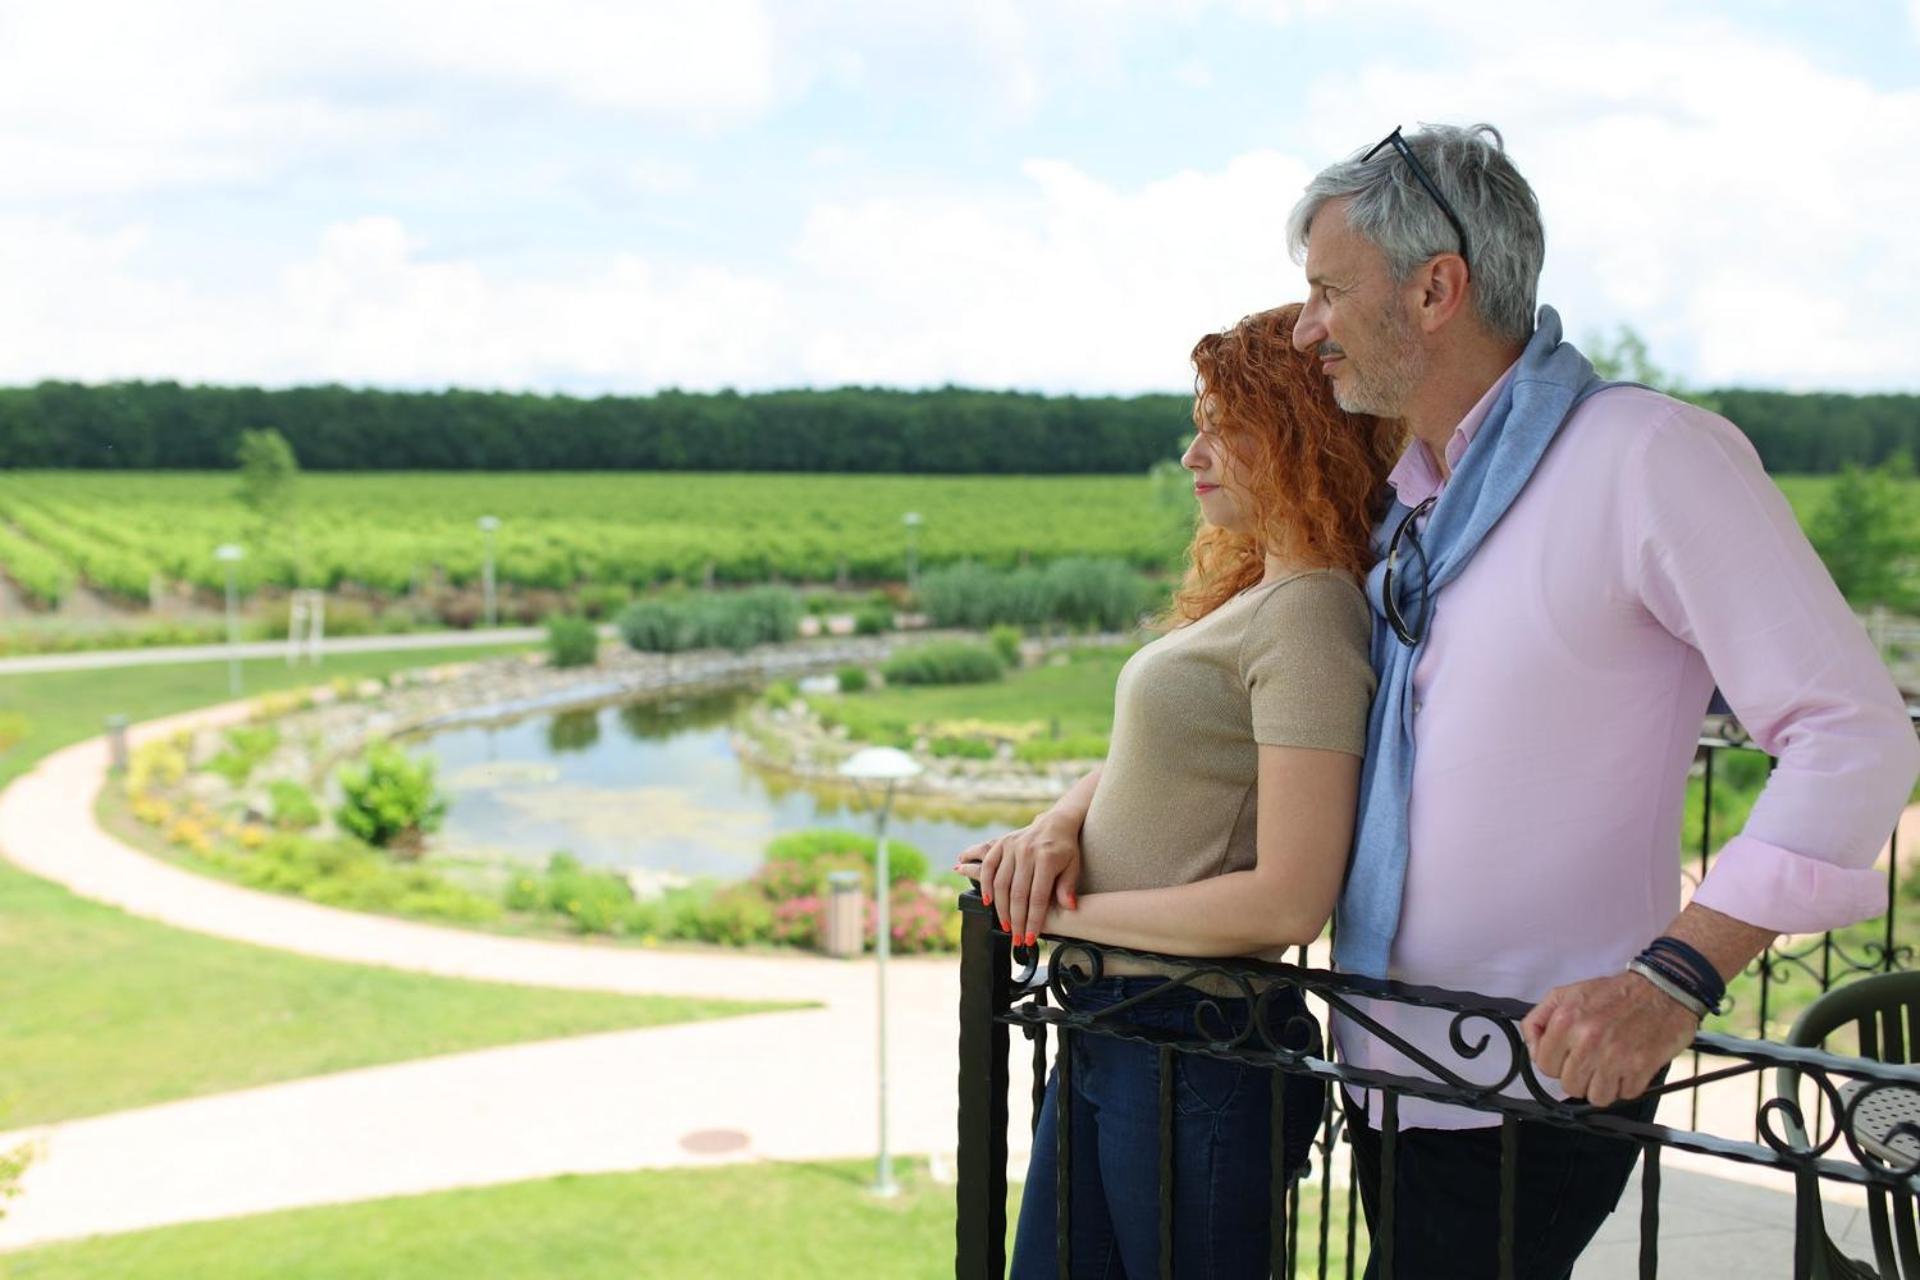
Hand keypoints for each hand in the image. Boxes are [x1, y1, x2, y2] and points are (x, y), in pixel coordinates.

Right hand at [953, 809, 1082, 946]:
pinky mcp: (1002, 844)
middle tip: (1018, 940)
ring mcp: (1012, 847)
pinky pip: (989, 867)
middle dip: (1017, 921)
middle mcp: (1027, 852)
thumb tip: (1069, 907)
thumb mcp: (1074, 866)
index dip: (1033, 920)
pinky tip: (988, 902)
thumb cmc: (1066, 848)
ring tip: (1006, 927)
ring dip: (1001, 909)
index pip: (1038, 897)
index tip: (1030, 938)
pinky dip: (986, 885)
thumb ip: (1068, 886)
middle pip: (1018, 894)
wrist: (1056, 823)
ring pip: (1001, 884)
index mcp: (1046, 858)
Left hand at [1520, 972, 1698, 1107]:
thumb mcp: (1566, 994)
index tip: (1567, 1057)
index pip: (1544, 1065)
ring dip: (1603, 1086)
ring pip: (1596, 1097)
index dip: (1556, 1063)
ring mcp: (1615, 1057)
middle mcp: (1588, 1040)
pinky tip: (1628, 1067)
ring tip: (1610, 1067)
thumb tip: (1533, 1049)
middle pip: (1570, 1086)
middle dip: (1580, 1077)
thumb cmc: (1615, 993)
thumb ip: (1539, 1020)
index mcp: (1566, 1021)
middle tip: (1592, 1061)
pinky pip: (1624, 1095)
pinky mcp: (1640, 1069)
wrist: (1662, 989)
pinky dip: (1627, 1085)